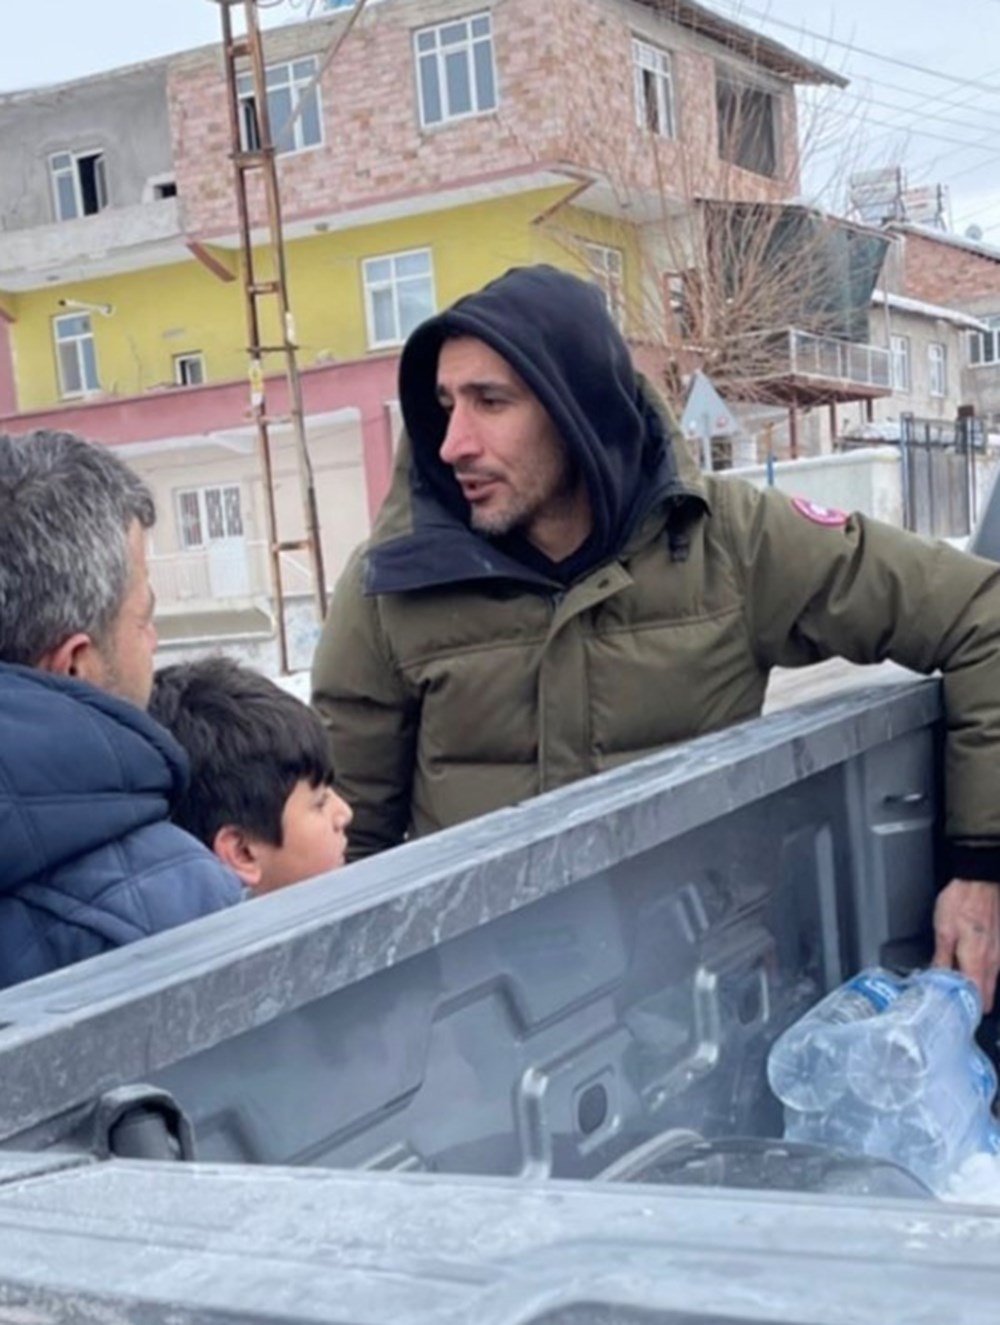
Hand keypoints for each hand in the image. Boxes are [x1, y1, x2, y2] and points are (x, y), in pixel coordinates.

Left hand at [932, 878, 999, 1012]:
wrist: (979, 879)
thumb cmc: (961, 900)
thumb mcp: (943, 929)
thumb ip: (942, 958)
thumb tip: (937, 978)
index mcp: (978, 960)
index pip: (977, 997)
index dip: (966, 1008)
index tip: (954, 1013)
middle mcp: (994, 961)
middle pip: (987, 993)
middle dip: (971, 1001)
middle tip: (953, 1004)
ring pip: (991, 981)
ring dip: (977, 987)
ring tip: (958, 988)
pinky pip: (994, 967)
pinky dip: (983, 973)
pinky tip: (969, 969)